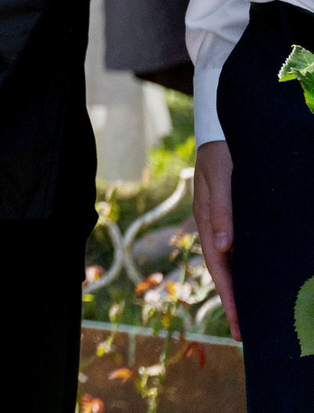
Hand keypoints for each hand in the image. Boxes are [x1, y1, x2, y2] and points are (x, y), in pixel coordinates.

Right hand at [194, 139, 236, 322]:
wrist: (225, 132)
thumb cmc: (222, 153)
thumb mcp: (219, 176)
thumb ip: (220, 209)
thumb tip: (222, 246)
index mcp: (207, 220)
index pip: (219, 266)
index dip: (230, 296)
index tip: (239, 323)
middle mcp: (216, 227)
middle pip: (225, 271)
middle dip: (234, 303)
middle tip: (245, 333)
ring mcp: (226, 224)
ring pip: (233, 264)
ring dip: (241, 290)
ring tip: (251, 316)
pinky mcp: (238, 219)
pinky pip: (241, 251)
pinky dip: (247, 270)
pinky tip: (258, 281)